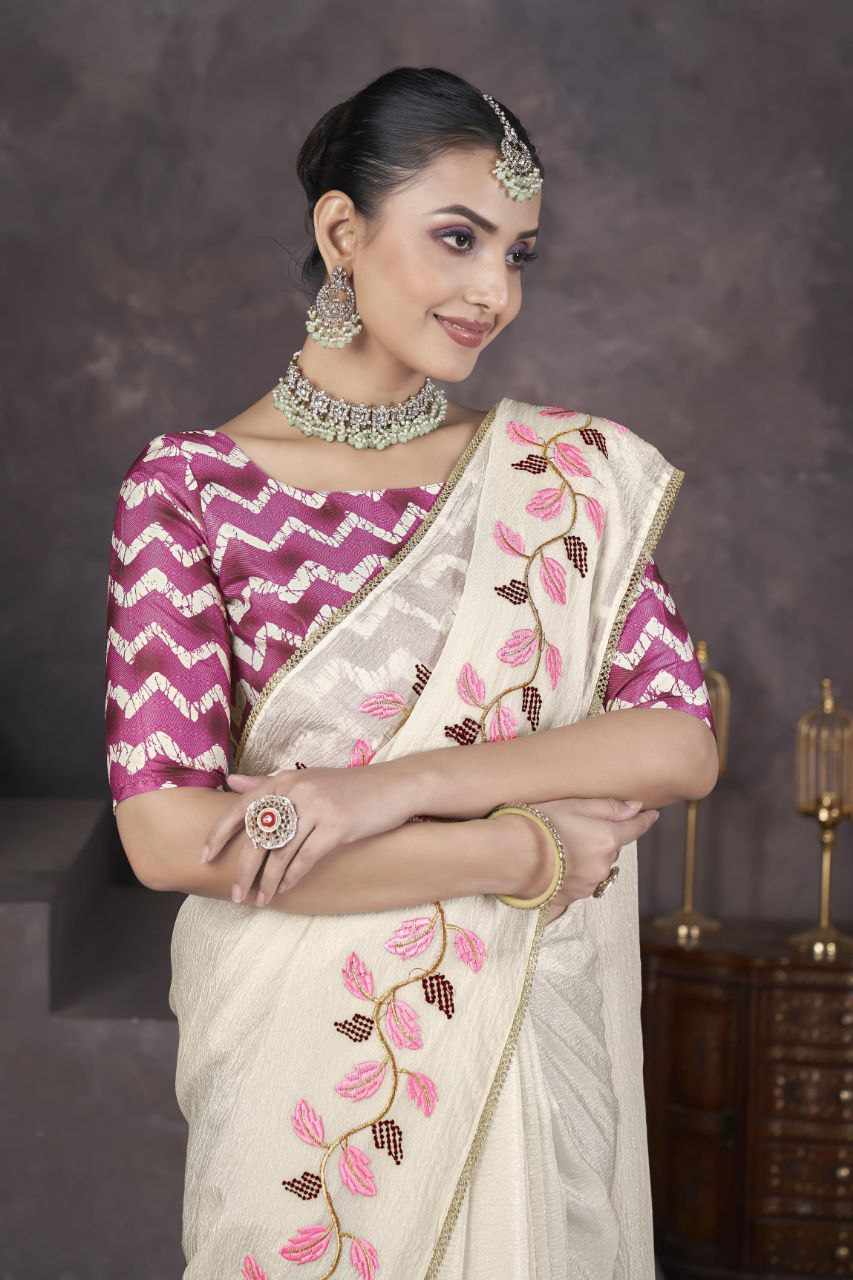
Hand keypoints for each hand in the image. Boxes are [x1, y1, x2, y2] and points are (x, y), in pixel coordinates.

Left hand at [201, 765, 418, 904]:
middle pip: (258, 835)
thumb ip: (267, 782)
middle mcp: (297, 790)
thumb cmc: (348, 786)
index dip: (220, 833)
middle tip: (234, 894)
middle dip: (243, 869)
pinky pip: (305, 858)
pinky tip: (284, 890)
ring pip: (280, 852)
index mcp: (285, 779)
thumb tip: (231, 782)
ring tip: (258, 900)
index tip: (205, 857)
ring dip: (267, 881)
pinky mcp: (336, 826)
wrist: (394, 786)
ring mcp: (316, 807)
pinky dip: (291, 877)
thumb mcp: (306, 778)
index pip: (242, 807)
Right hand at [506, 797, 659, 925]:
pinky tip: (557, 865)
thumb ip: (607, 807)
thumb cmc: (538, 823)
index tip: (652, 815)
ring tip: (563, 848)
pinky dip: (575, 873)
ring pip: (598, 867)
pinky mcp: (572, 898)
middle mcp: (603, 865)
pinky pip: (582, 882)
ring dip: (590, 858)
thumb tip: (637, 808)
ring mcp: (588, 884)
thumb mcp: (573, 805)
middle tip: (581, 828)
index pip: (635, 829)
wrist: (508, 857)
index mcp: (608, 839)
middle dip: (605, 839)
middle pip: (613, 849)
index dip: (644, 820)